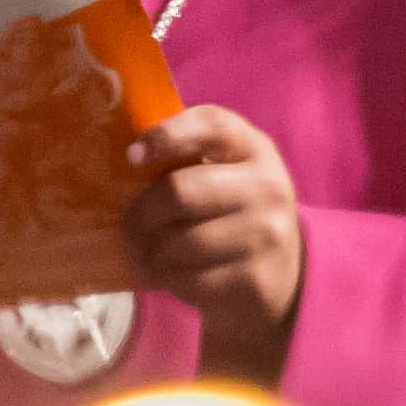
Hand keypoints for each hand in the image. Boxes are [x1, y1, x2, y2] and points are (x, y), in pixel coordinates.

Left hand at [114, 101, 310, 369]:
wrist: (280, 270)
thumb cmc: (231, 210)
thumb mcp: (223, 171)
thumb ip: (186, 157)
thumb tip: (125, 161)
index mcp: (254, 148)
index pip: (213, 125)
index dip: (167, 135)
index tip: (132, 156)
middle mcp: (268, 187)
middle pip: (180, 192)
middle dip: (141, 212)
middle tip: (128, 224)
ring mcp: (268, 234)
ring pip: (180, 243)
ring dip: (150, 252)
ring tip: (146, 252)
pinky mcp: (257, 278)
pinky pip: (189, 279)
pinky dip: (168, 280)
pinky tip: (171, 273)